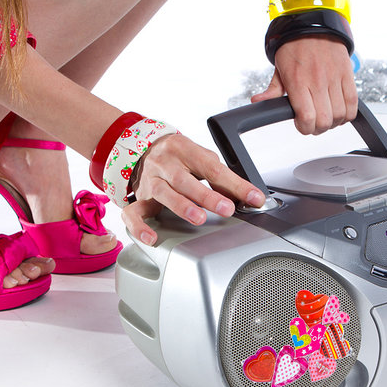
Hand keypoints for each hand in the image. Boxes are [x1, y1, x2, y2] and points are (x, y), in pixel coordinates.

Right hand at [121, 134, 265, 244]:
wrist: (143, 148)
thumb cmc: (179, 156)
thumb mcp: (201, 158)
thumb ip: (220, 176)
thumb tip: (244, 196)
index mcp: (184, 149)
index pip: (213, 168)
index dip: (235, 184)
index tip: (253, 198)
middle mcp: (165, 164)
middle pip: (185, 180)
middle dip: (207, 196)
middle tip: (226, 208)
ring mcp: (150, 181)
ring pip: (163, 193)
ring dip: (182, 206)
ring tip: (199, 218)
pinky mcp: (139, 198)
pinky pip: (132, 213)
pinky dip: (140, 227)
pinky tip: (152, 237)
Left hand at [251, 36, 357, 134]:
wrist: (313, 26)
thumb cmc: (295, 48)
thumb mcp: (279, 70)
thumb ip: (271, 91)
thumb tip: (258, 102)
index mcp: (298, 82)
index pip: (307, 117)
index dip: (305, 128)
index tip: (302, 125)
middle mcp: (317, 81)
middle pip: (325, 120)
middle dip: (318, 128)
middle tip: (314, 123)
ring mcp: (334, 78)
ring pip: (340, 114)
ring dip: (334, 122)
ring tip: (327, 116)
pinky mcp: (347, 75)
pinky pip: (353, 103)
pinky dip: (348, 114)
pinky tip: (340, 111)